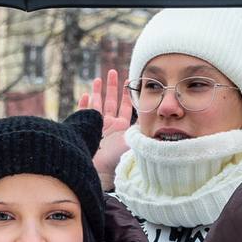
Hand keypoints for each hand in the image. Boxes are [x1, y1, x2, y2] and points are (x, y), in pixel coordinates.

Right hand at [76, 68, 131, 189]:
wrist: (100, 170)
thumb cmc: (118, 159)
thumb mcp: (135, 141)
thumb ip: (143, 130)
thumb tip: (158, 122)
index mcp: (121, 127)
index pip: (125, 107)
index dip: (127, 94)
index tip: (129, 80)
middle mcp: (109, 125)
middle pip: (110, 101)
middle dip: (111, 86)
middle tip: (112, 71)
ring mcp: (96, 126)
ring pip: (96, 104)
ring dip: (97, 91)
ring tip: (97, 78)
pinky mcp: (85, 128)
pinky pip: (83, 113)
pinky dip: (84, 103)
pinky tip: (86, 94)